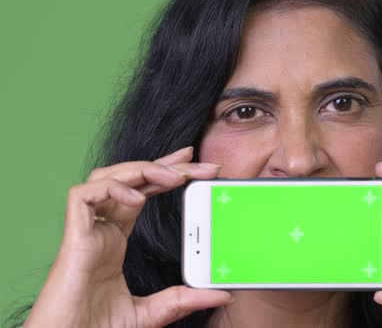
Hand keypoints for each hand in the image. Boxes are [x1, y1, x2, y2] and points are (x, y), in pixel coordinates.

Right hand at [25, 147, 231, 327]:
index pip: (143, 192)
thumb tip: (221, 293)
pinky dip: (112, 188)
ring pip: (106, 177)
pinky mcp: (72, 238)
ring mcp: (86, 231)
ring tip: (176, 175)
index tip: (194, 167)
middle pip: (130, 180)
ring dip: (142, 169)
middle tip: (196, 156)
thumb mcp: (153, 313)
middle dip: (163, 163)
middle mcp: (101, 229)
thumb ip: (184, 299)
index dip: (165, 175)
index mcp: (115, 240)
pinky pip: (84, 195)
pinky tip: (138, 198)